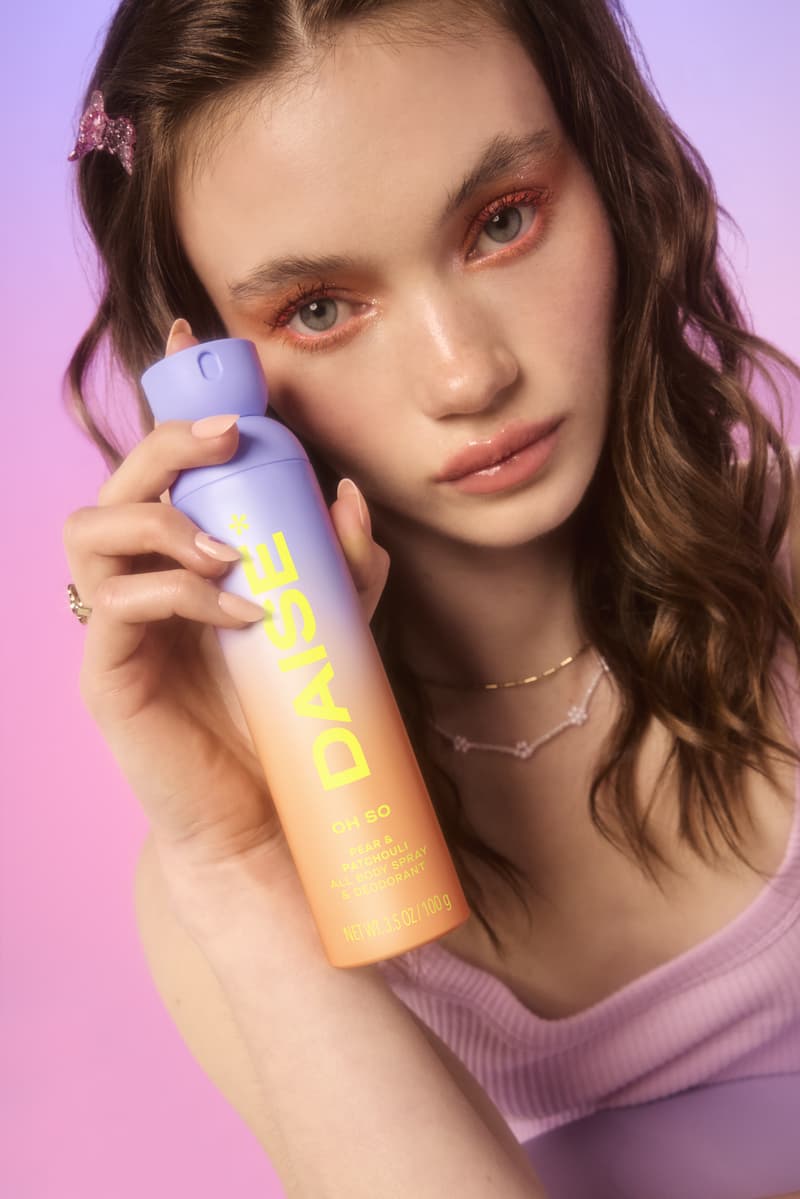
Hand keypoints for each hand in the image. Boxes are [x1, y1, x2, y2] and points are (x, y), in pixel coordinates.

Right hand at [63, 319, 389, 938]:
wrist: (262, 822)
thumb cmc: (288, 720)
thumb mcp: (334, 628)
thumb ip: (343, 564)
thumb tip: (346, 493)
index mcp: (182, 560)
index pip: (164, 466)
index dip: (173, 401)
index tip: (200, 342)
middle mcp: (138, 581)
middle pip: (118, 479)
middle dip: (167, 442)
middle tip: (229, 438)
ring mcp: (113, 626)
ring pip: (90, 528)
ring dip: (162, 519)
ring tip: (231, 552)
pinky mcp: (106, 672)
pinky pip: (116, 605)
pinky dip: (178, 593)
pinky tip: (236, 611)